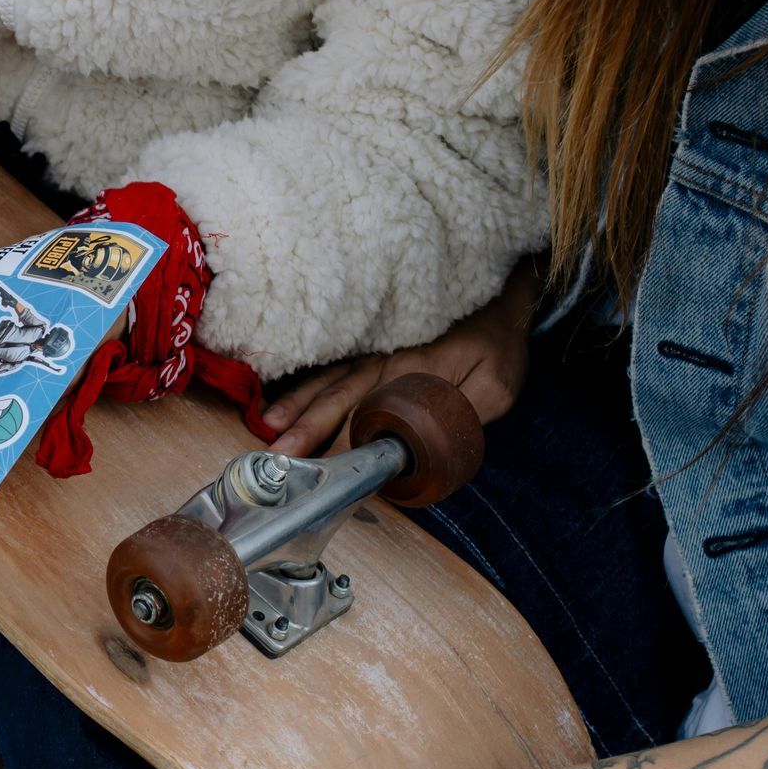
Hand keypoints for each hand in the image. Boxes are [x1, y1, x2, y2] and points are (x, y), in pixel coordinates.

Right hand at [263, 267, 539, 455]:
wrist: (498, 295)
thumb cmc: (498, 344)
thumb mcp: (497, 384)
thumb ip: (464, 413)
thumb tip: (427, 445)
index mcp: (413, 373)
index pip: (372, 417)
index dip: (347, 446)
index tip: (325, 472)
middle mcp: (385, 362)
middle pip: (340, 400)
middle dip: (307, 430)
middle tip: (280, 455)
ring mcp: (374, 352)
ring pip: (329, 383)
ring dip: (298, 406)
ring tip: (269, 427)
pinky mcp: (372, 346)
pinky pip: (332, 367)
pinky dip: (306, 383)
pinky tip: (281, 396)